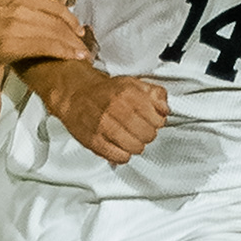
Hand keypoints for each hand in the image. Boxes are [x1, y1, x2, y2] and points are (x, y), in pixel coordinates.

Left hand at [0, 0, 88, 130]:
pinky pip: (49, 4)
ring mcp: (18, 7)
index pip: (45, 45)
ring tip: (84, 42)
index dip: (66, 51)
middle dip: (73, 42)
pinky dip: (65, 13)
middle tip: (88, 55)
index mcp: (7, 44)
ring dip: (71, 28)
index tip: (82, 59)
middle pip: (53, 30)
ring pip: (53, 16)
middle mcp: (14, 23)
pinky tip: (74, 25)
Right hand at [27, 60, 168, 165]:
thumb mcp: (132, 83)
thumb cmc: (104, 90)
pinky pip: (118, 157)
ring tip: (130, 138)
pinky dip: (123, 155)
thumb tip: (165, 109)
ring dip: (136, 145)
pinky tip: (120, 146)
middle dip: (147, 134)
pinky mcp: (93, 140)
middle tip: (141, 130)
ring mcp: (103, 126)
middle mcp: (115, 109)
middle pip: (148, 135)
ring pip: (135, 147)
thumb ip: (154, 94)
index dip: (157, 122)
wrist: (75, 93)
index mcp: (128, 93)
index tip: (152, 121)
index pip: (157, 119)